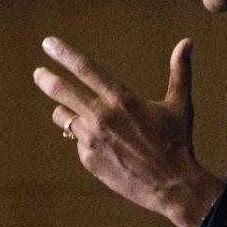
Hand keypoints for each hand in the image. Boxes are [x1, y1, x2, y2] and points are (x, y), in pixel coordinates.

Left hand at [33, 37, 223, 226]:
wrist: (172, 186)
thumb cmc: (177, 142)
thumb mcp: (180, 104)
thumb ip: (180, 71)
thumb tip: (187, 41)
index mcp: (121, 99)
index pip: (85, 68)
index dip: (64, 54)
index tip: (48, 43)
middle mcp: (102, 117)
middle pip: (61, 91)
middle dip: (46, 79)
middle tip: (39, 73)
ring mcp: (92, 140)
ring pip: (64, 117)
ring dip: (66, 111)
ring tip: (76, 112)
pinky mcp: (89, 160)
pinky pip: (77, 141)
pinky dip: (84, 137)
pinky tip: (103, 143)